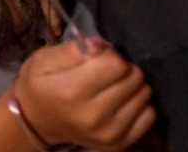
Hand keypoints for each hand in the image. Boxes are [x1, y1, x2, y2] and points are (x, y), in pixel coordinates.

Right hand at [15, 39, 155, 150]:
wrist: (37, 121)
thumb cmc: (40, 86)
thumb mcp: (43, 60)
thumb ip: (72, 50)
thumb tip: (101, 45)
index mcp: (71, 92)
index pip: (116, 64)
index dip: (109, 54)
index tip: (98, 57)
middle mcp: (93, 116)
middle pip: (134, 77)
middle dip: (122, 67)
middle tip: (105, 71)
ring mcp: (109, 133)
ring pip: (144, 93)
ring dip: (131, 85)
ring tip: (111, 86)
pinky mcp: (120, 143)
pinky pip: (149, 114)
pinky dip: (137, 104)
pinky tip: (120, 102)